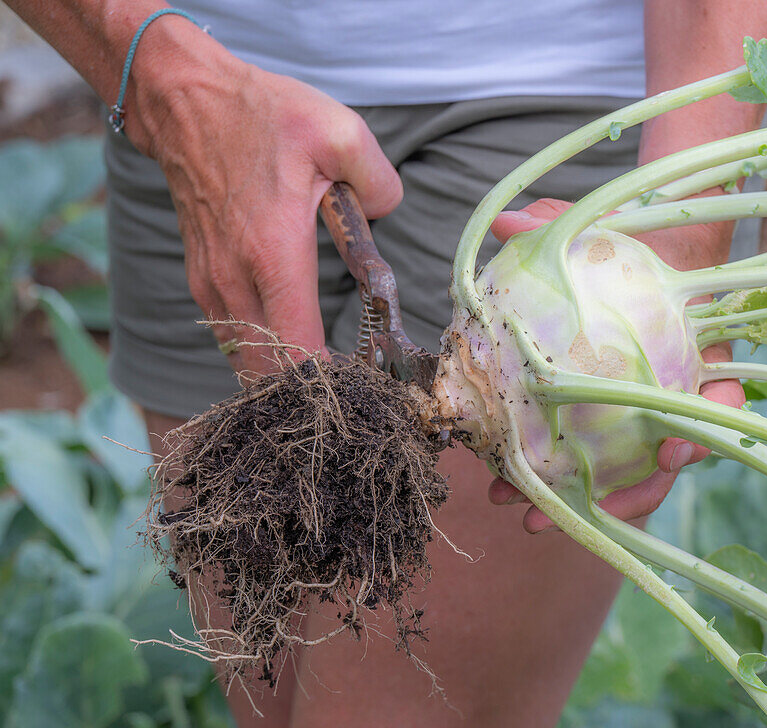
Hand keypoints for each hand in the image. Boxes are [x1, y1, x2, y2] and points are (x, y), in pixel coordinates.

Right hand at [125, 24, 401, 374]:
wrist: (184, 101)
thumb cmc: (262, 116)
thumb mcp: (340, 133)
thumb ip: (380, 182)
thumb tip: (387, 216)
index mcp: (274, 255)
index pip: (298, 352)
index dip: (331, 383)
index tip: (364, 386)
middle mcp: (236, 280)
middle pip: (269, 373)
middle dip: (309, 392)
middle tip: (352, 390)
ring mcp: (212, 284)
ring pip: (245, 362)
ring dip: (282, 378)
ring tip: (326, 377)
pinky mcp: (202, 280)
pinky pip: (232, 338)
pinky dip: (260, 355)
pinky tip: (292, 348)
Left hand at [486, 199, 744, 532]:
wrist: (617, 261)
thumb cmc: (622, 244)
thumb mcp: (597, 224)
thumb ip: (561, 220)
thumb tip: (515, 218)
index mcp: (693, 355)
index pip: (717, 402)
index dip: (701, 432)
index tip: (673, 452)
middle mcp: (670, 395)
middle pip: (663, 459)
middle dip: (632, 495)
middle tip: (593, 510)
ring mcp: (633, 417)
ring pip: (618, 474)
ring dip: (578, 502)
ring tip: (526, 516)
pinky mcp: (593, 425)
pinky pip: (576, 460)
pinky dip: (546, 476)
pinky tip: (500, 485)